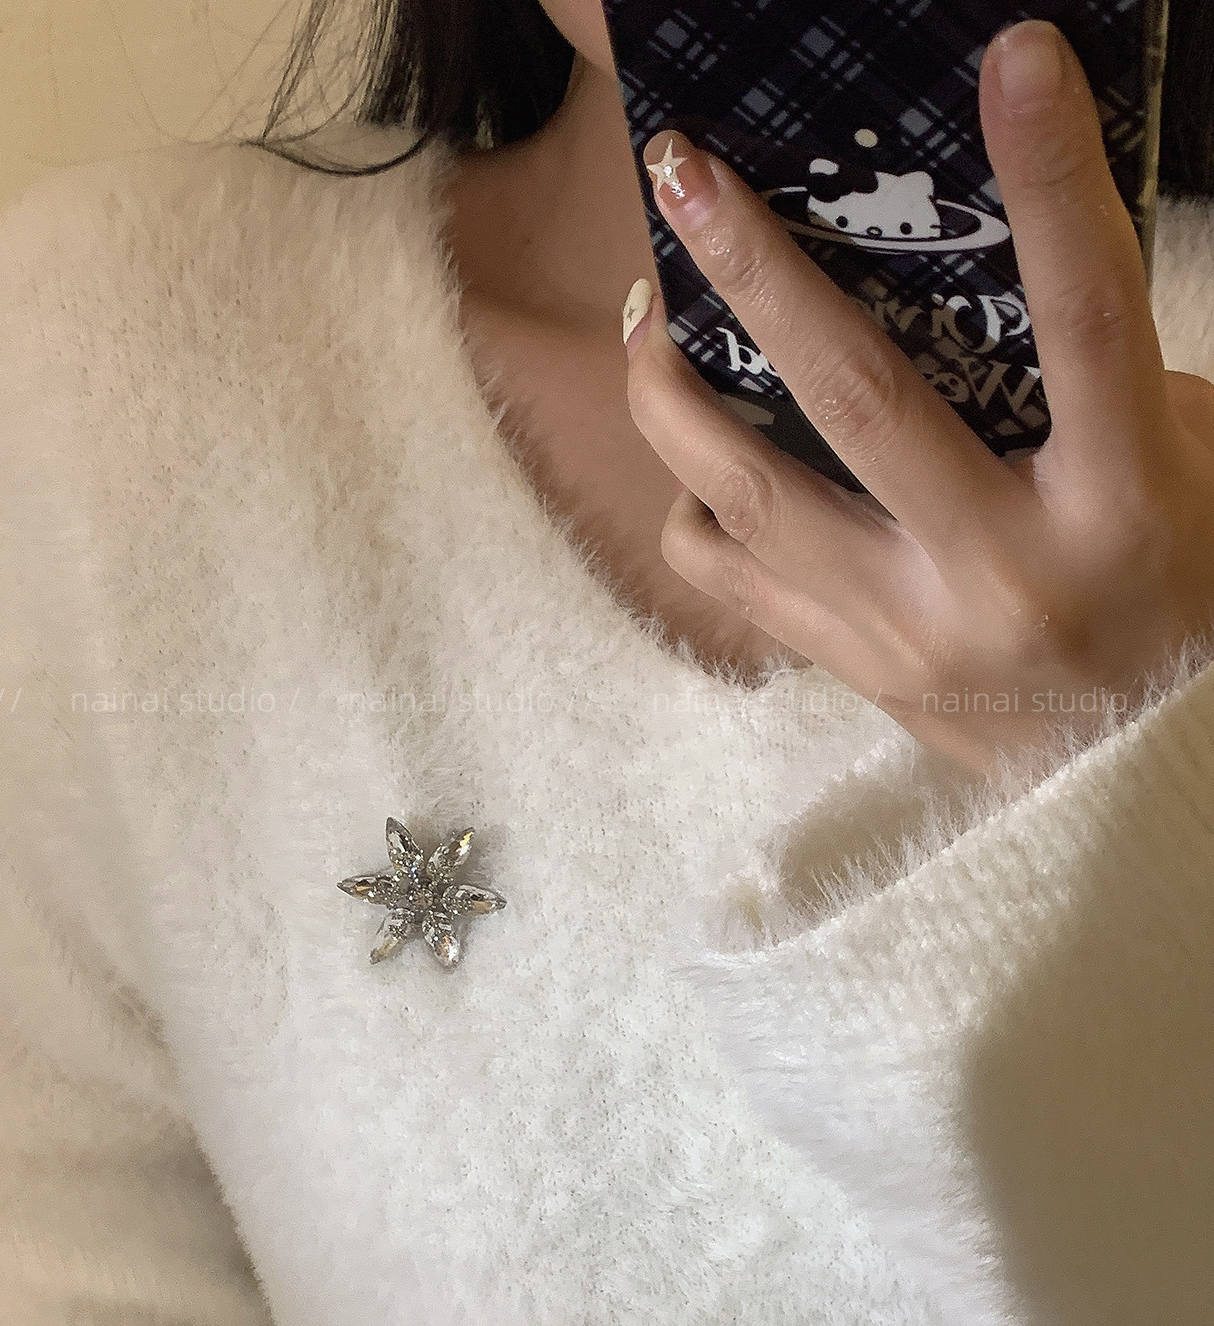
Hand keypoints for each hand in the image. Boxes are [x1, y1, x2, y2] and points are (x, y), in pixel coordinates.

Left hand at [622, 18, 1213, 779]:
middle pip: (855, 397)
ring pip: (746, 496)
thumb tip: (984, 288)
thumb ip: (1096, 388)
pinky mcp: (846, 665)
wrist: (1131, 774)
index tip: (1013, 62)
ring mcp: (904, 628)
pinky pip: (727, 577)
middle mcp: (999, 567)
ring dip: (672, 393)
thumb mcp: (1182, 476)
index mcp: (1118, 503)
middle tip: (685, 173)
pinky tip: (694, 465)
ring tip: (646, 319)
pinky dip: (693, 506)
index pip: (1087, 316)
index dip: (1052, 180)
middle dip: (760, 270)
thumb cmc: (1176, 598)